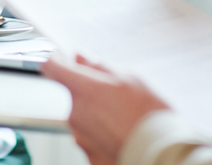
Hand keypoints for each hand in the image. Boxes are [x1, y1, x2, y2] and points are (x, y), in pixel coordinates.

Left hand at [41, 54, 168, 164]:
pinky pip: (92, 139)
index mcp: (82, 88)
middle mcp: (75, 112)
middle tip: (117, 99)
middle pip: (75, 95)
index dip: (57, 61)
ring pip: (84, 118)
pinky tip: (122, 136)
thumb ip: (99, 66)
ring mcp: (80, 136)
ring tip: (124, 121)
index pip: (52, 67)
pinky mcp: (88, 156)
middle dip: (91, 94)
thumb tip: (80, 57)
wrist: (159, 154)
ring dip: (98, 117)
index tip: (63, 60)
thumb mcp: (129, 78)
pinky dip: (104, 137)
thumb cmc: (148, 116)